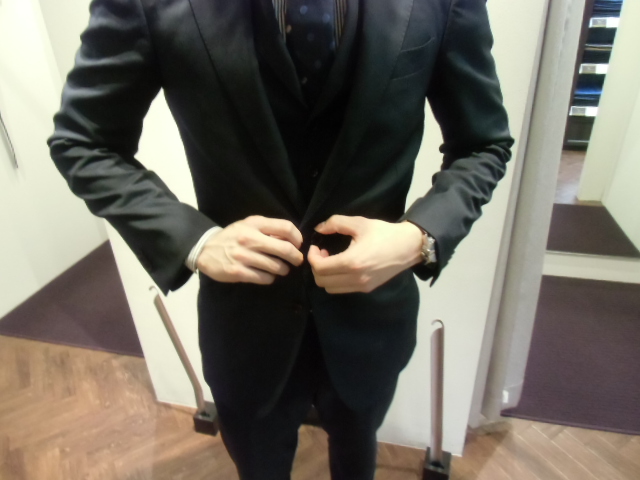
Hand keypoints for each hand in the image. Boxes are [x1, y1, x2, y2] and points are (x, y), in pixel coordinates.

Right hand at [196, 215, 303, 283]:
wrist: (205, 250)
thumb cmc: (232, 237)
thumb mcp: (248, 226)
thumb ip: (267, 229)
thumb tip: (291, 239)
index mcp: (254, 224)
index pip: (285, 228)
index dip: (297, 237)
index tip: (298, 244)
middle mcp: (250, 238)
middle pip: (284, 249)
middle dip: (296, 257)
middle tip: (297, 260)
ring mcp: (244, 256)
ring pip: (276, 266)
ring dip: (283, 269)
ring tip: (282, 269)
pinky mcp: (239, 272)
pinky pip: (264, 278)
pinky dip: (270, 278)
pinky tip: (268, 276)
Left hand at [307, 215, 423, 293]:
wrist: (408, 247)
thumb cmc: (384, 233)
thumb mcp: (359, 223)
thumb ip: (335, 223)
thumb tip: (318, 228)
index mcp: (351, 262)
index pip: (319, 268)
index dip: (311, 257)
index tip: (315, 246)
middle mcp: (355, 278)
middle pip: (321, 281)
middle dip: (316, 266)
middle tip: (322, 253)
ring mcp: (361, 286)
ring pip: (330, 289)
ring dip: (325, 276)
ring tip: (332, 260)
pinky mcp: (367, 289)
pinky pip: (342, 289)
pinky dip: (336, 280)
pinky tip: (342, 267)